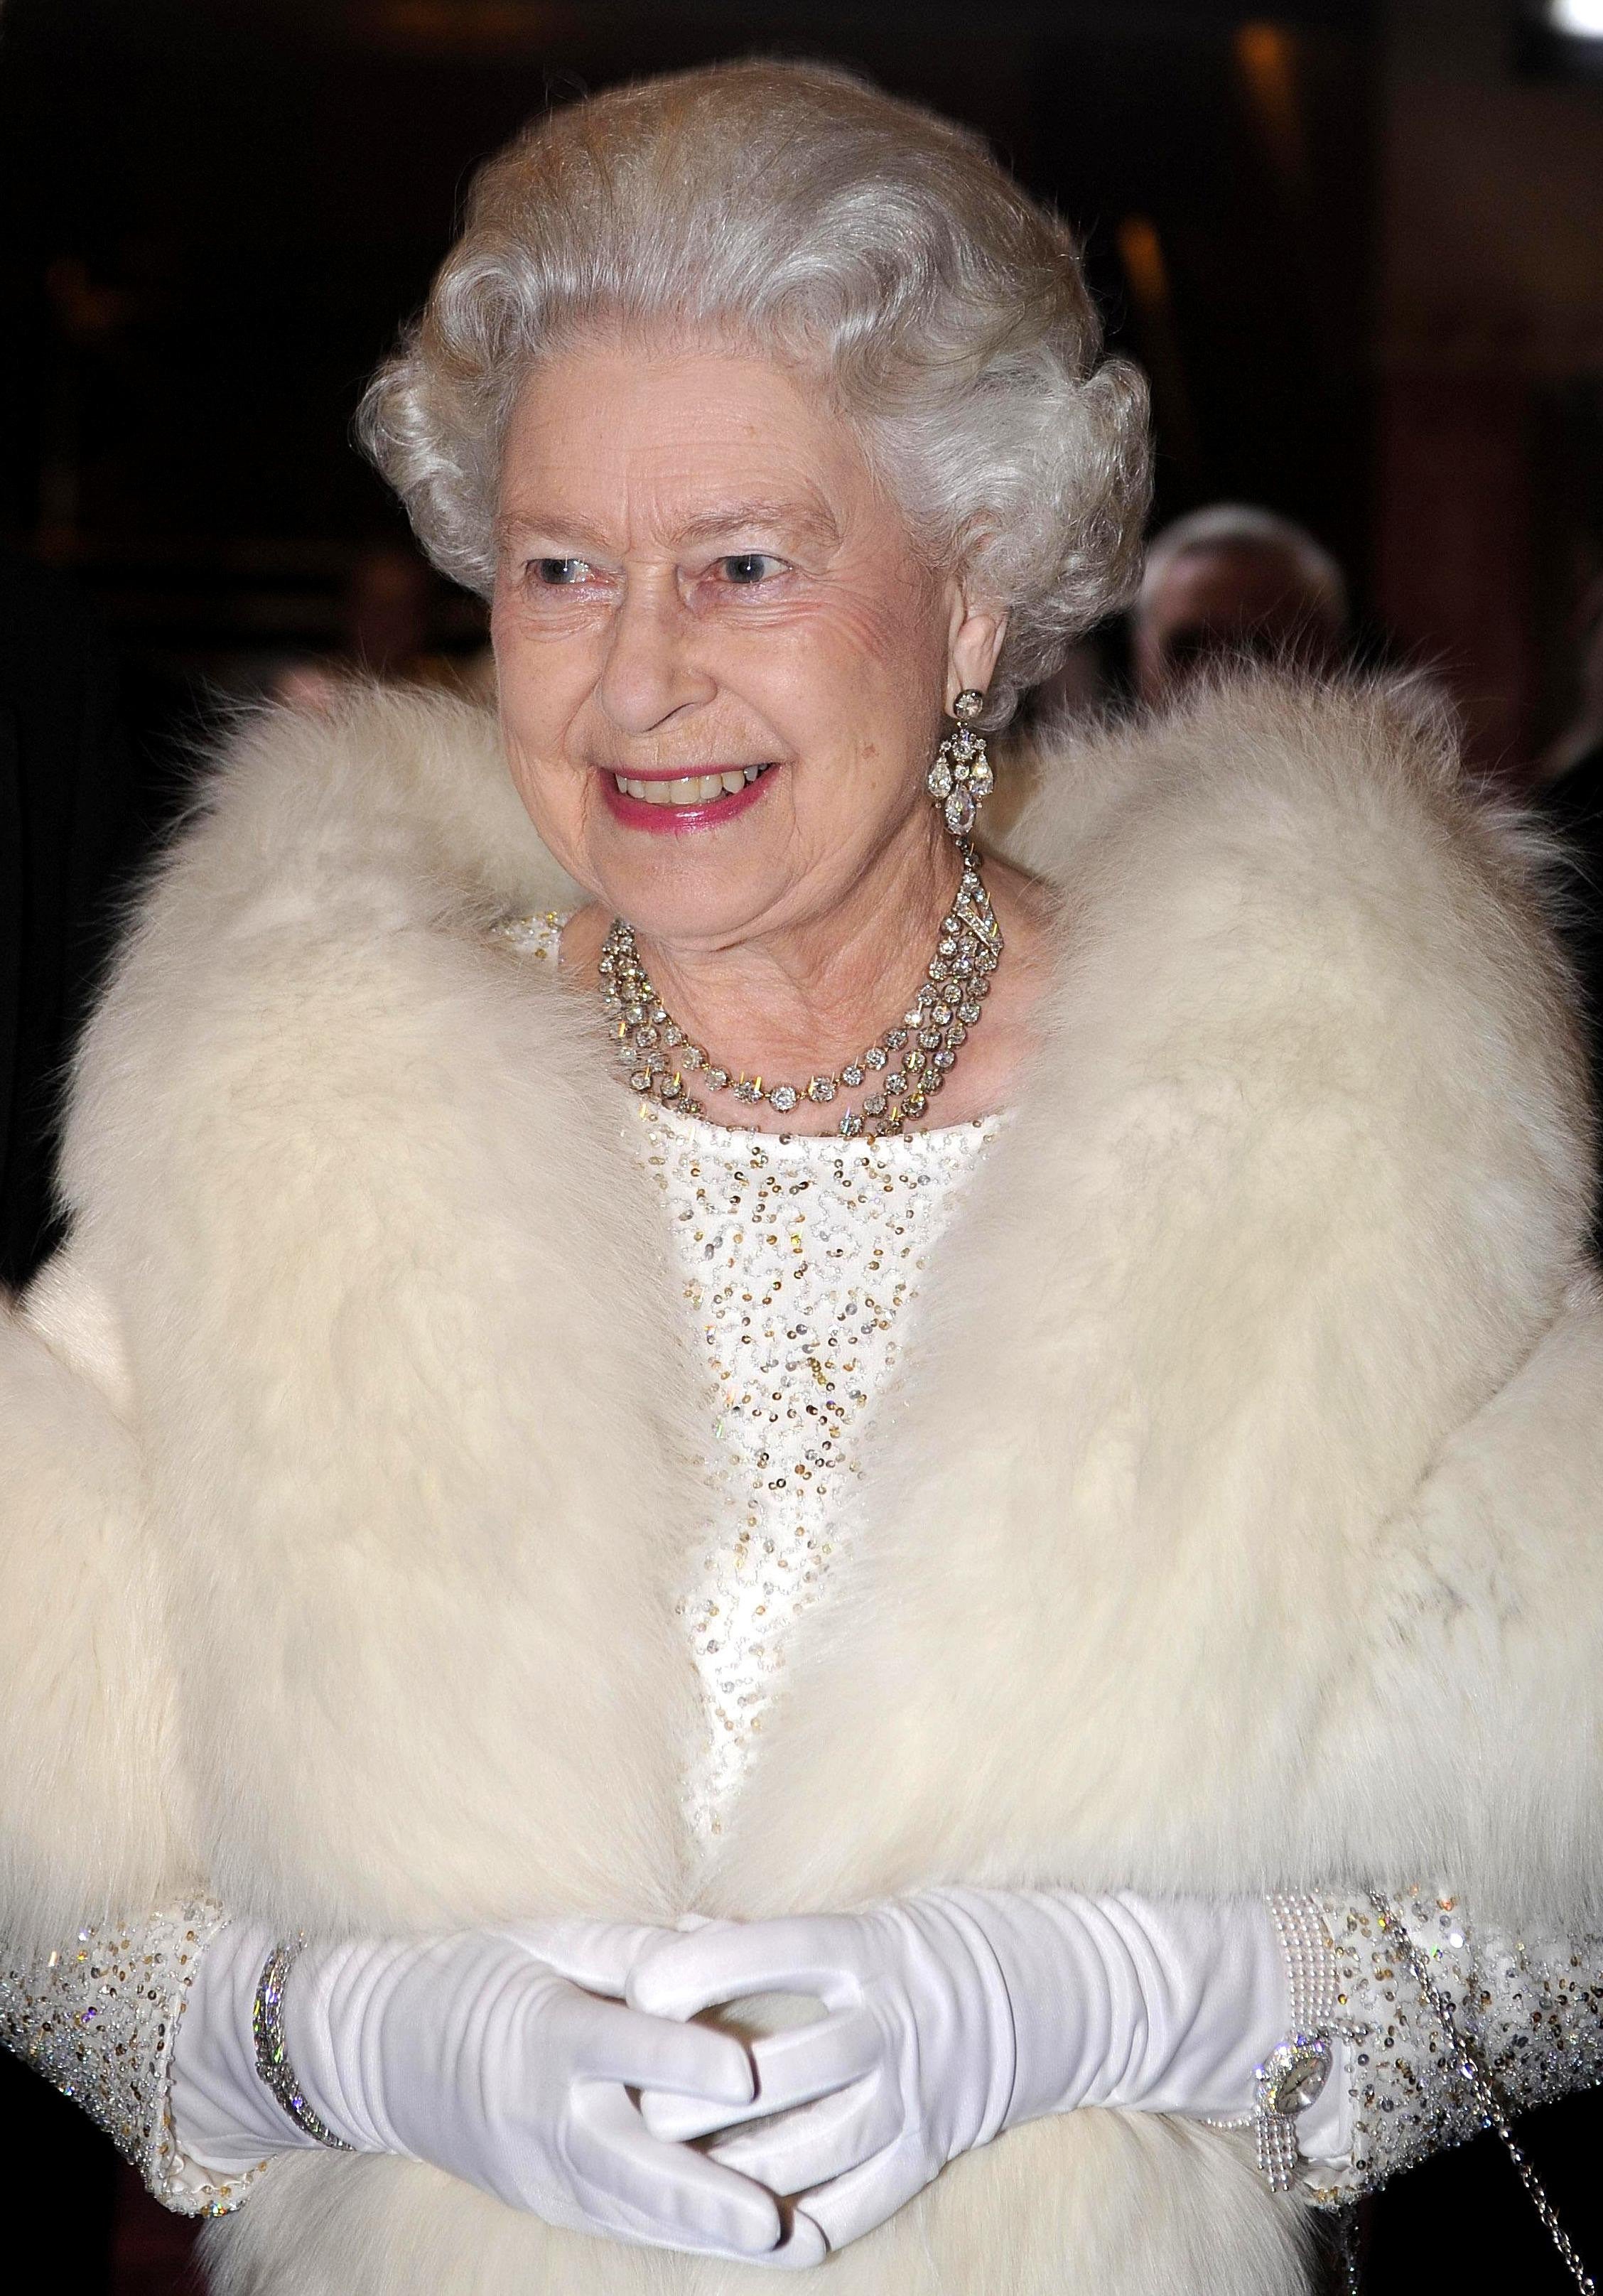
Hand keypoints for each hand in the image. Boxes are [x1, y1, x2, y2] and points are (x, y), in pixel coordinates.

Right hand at [175, 1914, 824, 2261]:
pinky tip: (756, 2248)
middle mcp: (544, 2114)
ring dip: (716, 2232)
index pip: (618, 2047)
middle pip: (629, 2161)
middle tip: (774, 2217)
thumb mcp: (550, 1939)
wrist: (384, 2052)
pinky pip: (629, 2223)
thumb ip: (637, 1945)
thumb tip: (729, 1936)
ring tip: (796, 2246)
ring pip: (638, 2210)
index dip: (680, 2060)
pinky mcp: (554, 2204)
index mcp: (544, 2032)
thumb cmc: (484, 1975)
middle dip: (703, 2194)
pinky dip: (691, 2237)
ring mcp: (547, 2173)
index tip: (745, 2073)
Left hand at [628, 1889, 1300, 2257]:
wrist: (1065, 1990)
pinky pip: (857, 2201)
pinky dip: (797, 2220)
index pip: (769, 1952)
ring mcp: (915, 2092)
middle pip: (775, 2066)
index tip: (638, 1987)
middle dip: (694, 2090)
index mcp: (868, 1947)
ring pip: (806, 2143)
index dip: (700, 1970)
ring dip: (729, 2164)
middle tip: (626, 2098)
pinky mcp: (931, 2149)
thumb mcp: (868, 1917)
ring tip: (665, 2169)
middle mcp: (891, 2021)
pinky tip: (744, 2228)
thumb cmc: (943, 1940)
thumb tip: (674, 1935)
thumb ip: (771, 1937)